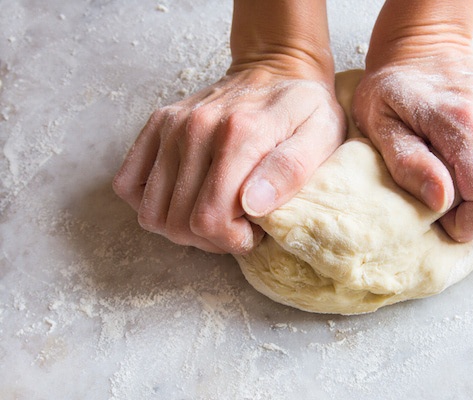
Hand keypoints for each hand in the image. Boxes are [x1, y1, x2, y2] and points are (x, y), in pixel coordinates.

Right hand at [113, 68, 344, 253]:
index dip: (232, 240)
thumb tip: (251, 205)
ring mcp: (171, 126)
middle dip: (210, 239)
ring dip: (181, 227)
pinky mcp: (156, 125)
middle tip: (238, 224)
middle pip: (178, 223)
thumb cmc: (305, 110)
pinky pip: (128, 184)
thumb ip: (291, 171)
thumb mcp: (322, 137)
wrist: (277, 68)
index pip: (209, 219)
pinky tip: (185, 198)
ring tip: (215, 212)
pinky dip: (151, 203)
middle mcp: (196, 128)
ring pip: (152, 212)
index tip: (254, 229)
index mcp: (239, 135)